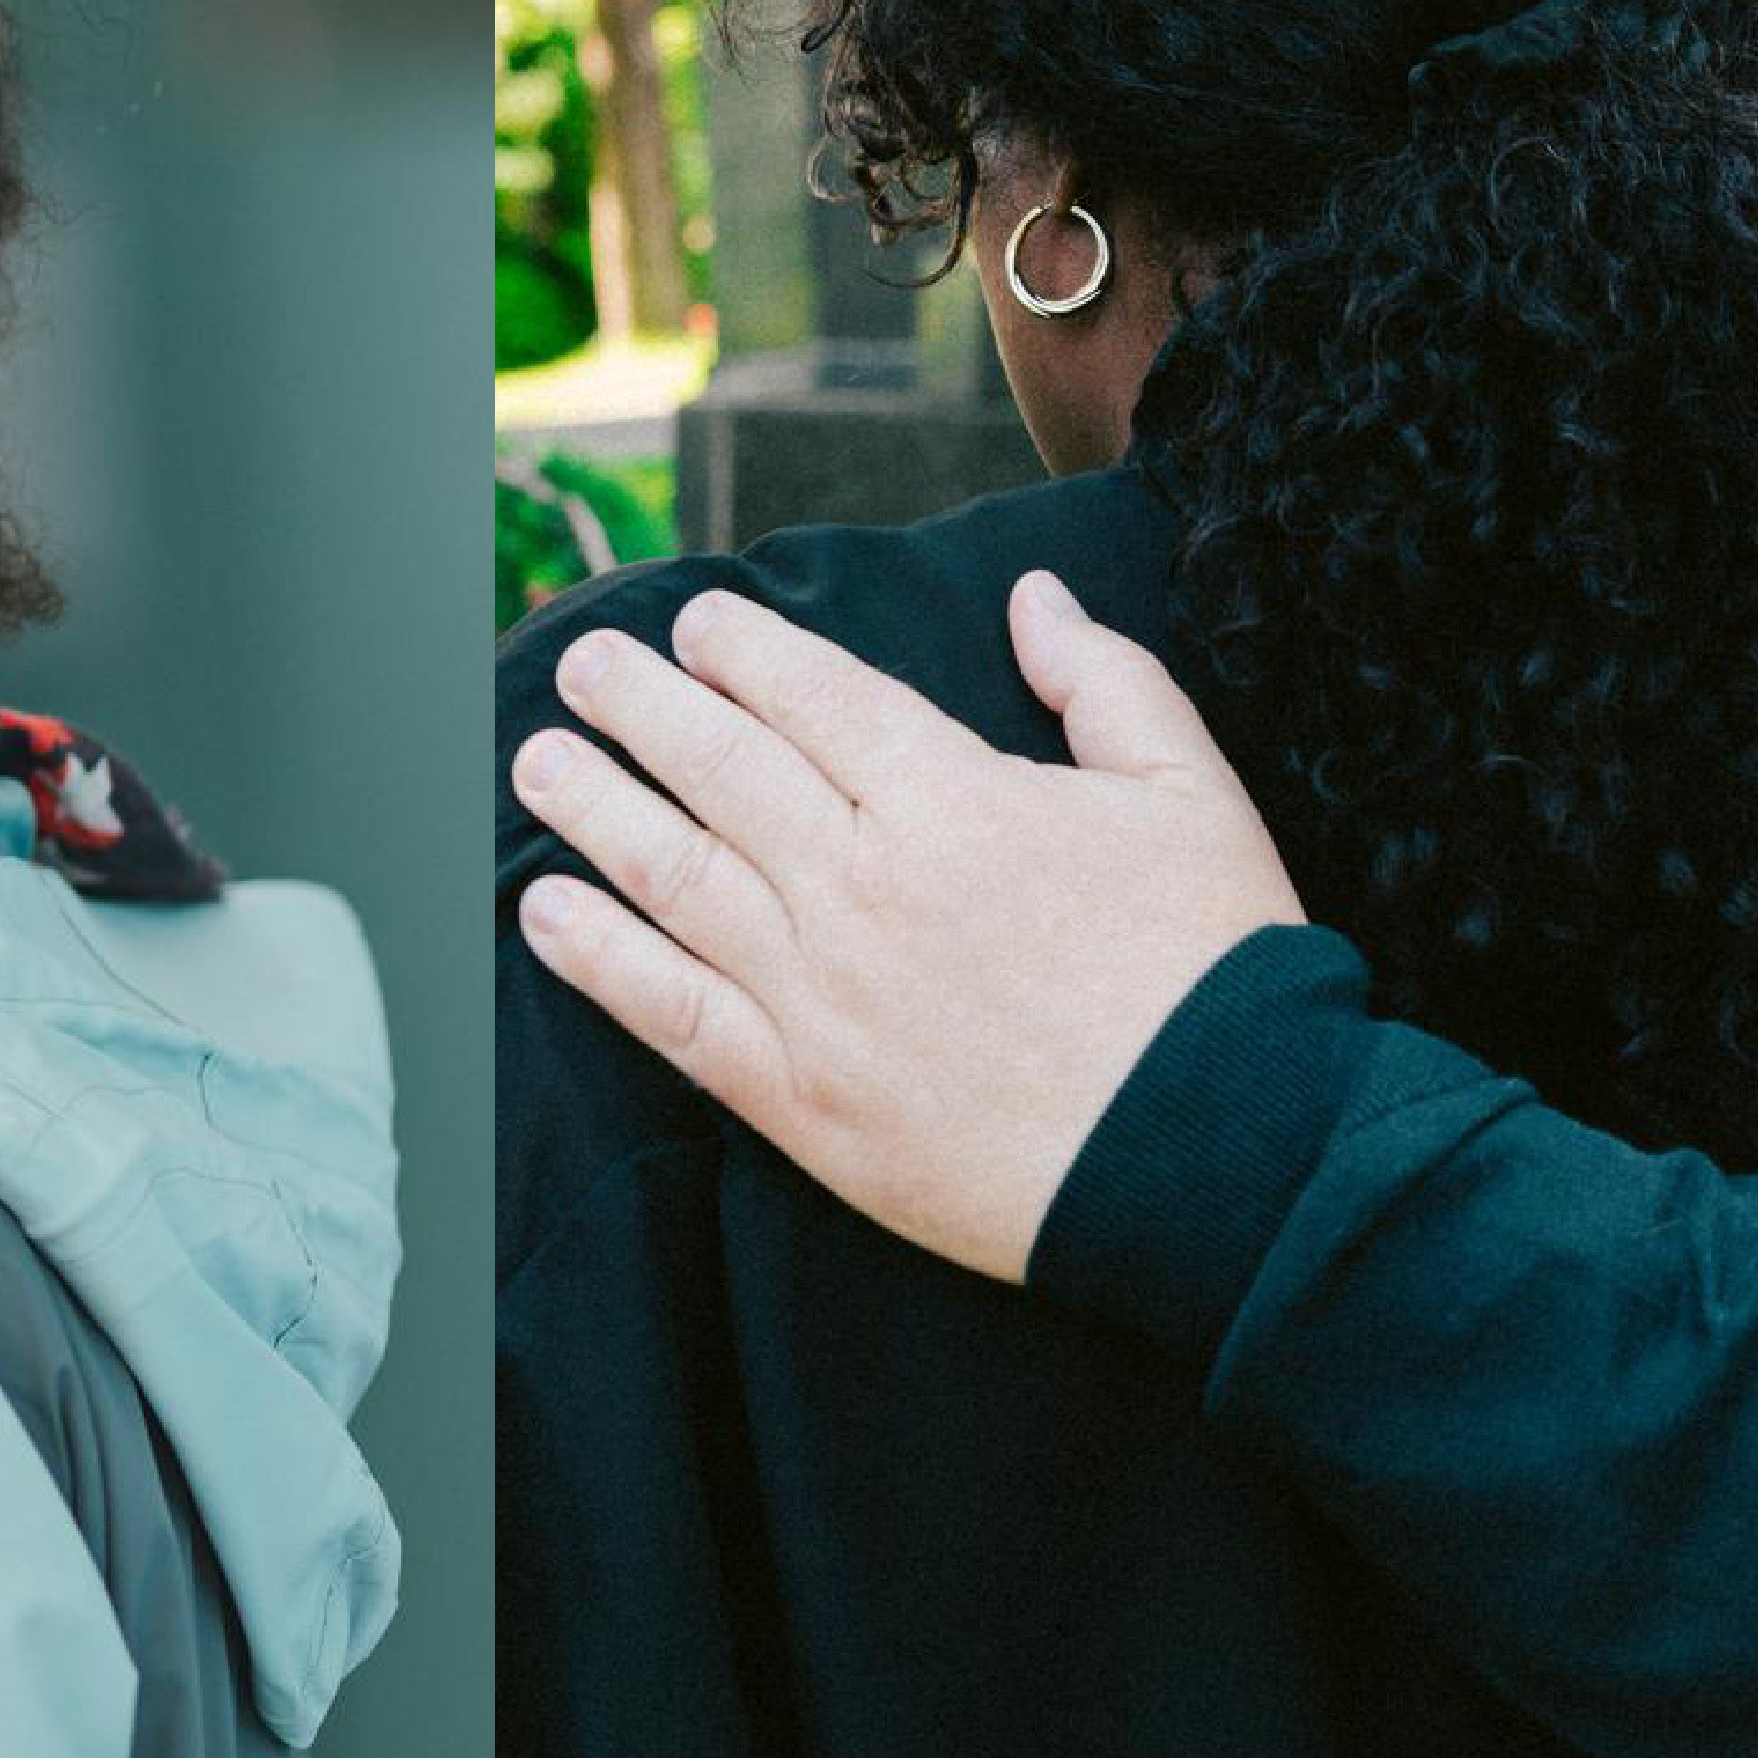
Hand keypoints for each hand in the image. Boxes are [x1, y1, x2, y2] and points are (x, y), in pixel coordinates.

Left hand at [506, 567, 1304, 1285]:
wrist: (1217, 1160)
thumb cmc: (1214, 968)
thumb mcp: (1189, 792)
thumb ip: (1104, 680)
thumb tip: (1031, 597)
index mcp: (956, 800)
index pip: (817, 699)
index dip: (746, 652)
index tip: (696, 621)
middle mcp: (864, 888)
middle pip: (724, 772)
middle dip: (644, 707)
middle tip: (583, 664)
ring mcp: (823, 1000)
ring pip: (678, 880)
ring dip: (597, 811)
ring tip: (540, 759)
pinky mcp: (805, 1104)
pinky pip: (674, 1017)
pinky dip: (600, 962)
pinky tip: (546, 916)